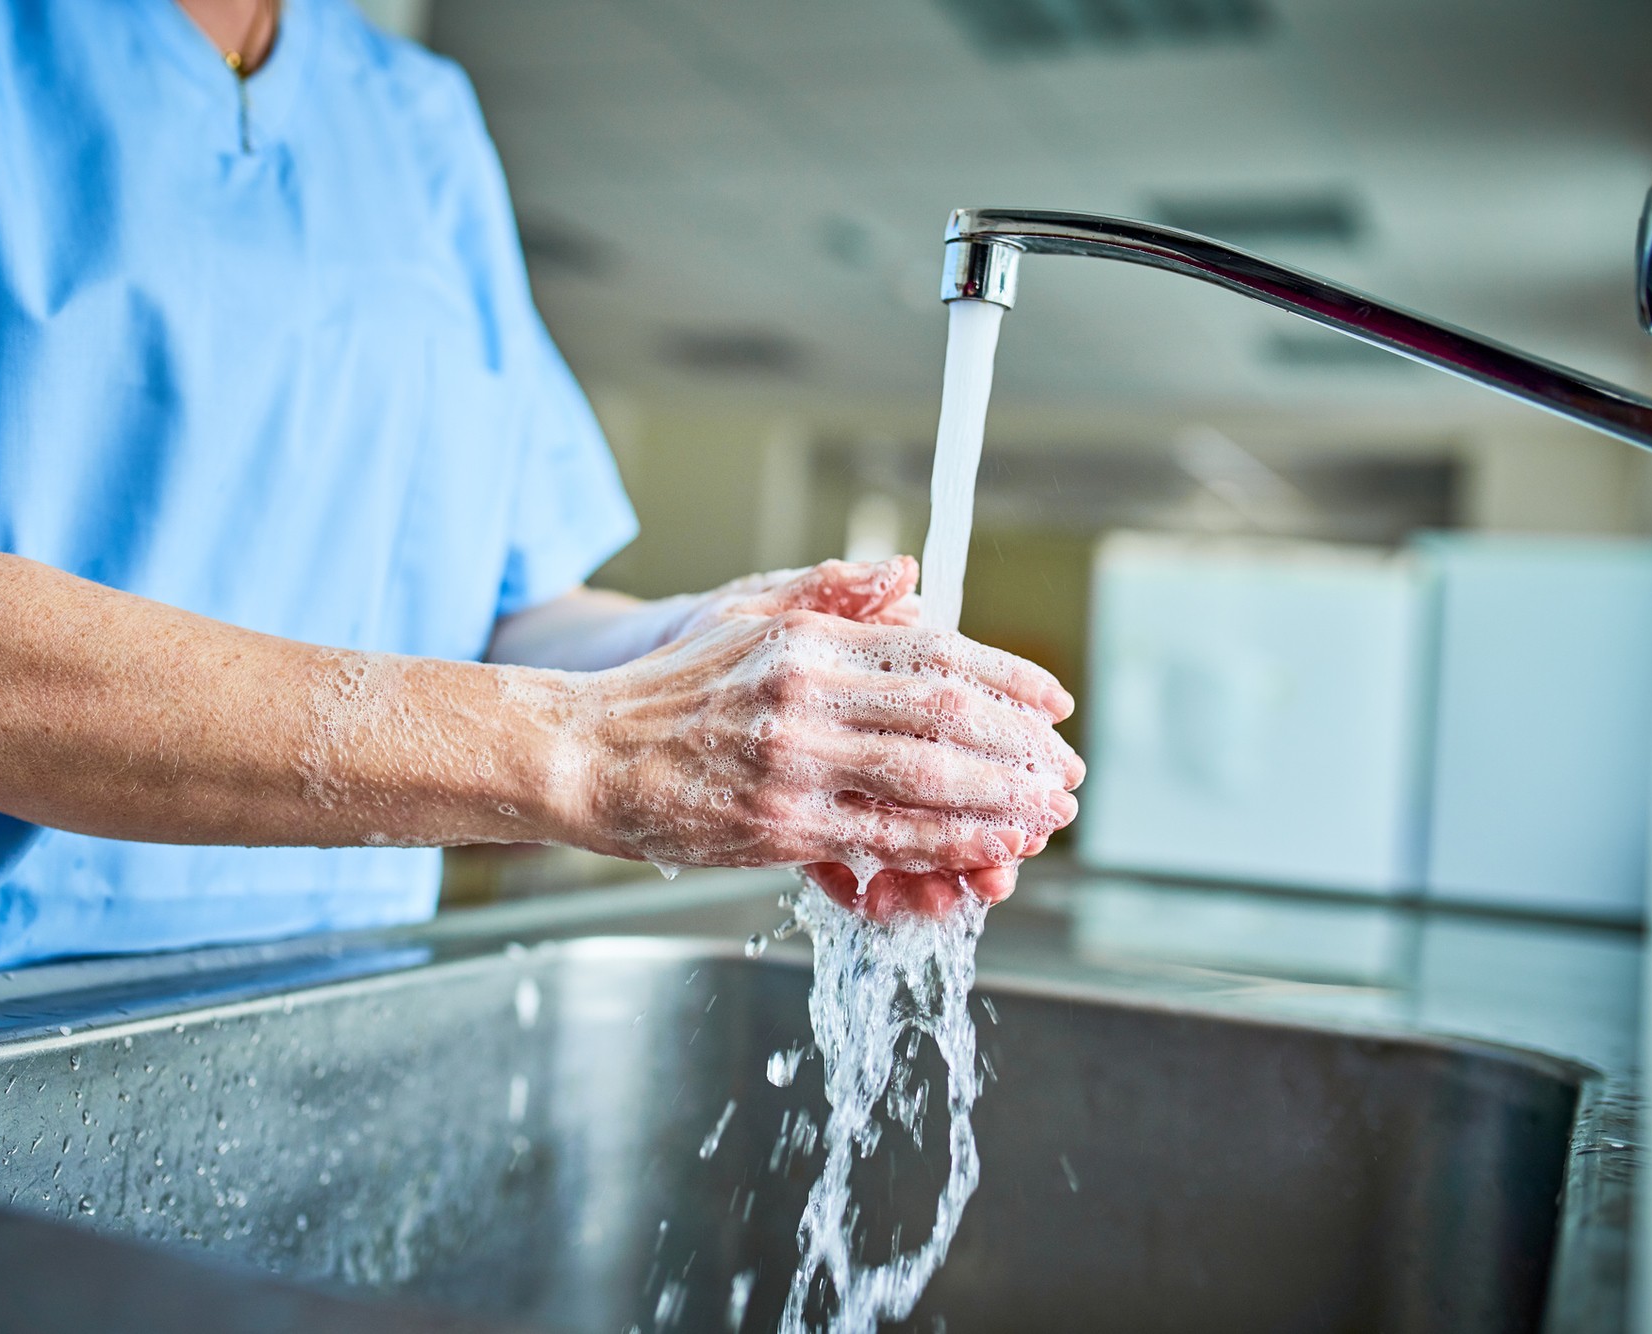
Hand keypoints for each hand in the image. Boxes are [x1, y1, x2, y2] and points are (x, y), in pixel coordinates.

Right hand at [571, 558, 1080, 885]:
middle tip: (1067, 769)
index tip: (1055, 703)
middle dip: (1022, 746)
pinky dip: (948, 846)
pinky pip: (886, 838)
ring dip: (1003, 799)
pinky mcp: (781, 826)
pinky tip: (987, 851)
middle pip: (950, 713)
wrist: (584, 754)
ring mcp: (796, 763)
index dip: (1008, 678)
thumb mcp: (745, 617)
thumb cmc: (666, 691)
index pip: (935, 649)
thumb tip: (908, 575)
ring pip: (932, 779)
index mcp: (806, 640)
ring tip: (1047, 814)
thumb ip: (828, 596)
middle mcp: (808, 693)